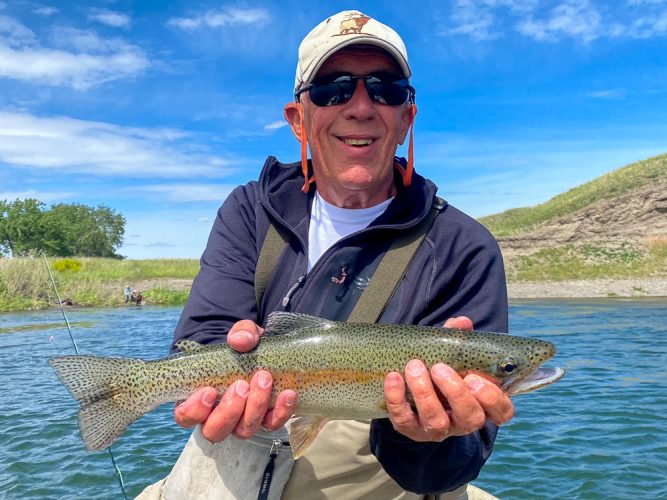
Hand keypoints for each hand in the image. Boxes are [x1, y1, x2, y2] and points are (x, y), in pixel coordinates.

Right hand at [173, 320, 296, 441]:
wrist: (269, 351)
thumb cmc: (244, 347)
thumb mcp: (243, 334)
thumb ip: (240, 333)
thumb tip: (239, 340)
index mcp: (200, 399)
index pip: (186, 416)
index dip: (194, 410)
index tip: (208, 391)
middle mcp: (218, 416)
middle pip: (214, 431)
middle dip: (228, 410)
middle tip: (241, 385)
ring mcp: (242, 421)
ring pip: (243, 430)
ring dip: (255, 407)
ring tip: (264, 380)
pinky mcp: (266, 420)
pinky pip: (272, 424)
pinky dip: (280, 411)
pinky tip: (288, 394)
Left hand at [383, 316, 513, 441]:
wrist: (410, 394)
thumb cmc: (440, 373)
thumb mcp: (452, 357)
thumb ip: (458, 340)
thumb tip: (462, 322)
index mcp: (481, 404)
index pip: (502, 412)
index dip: (492, 399)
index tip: (474, 378)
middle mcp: (462, 422)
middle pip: (470, 417)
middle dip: (456, 392)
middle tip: (440, 368)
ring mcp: (437, 429)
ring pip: (436, 421)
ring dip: (425, 393)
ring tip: (414, 367)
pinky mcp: (410, 430)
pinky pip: (404, 420)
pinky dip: (397, 398)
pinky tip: (393, 377)